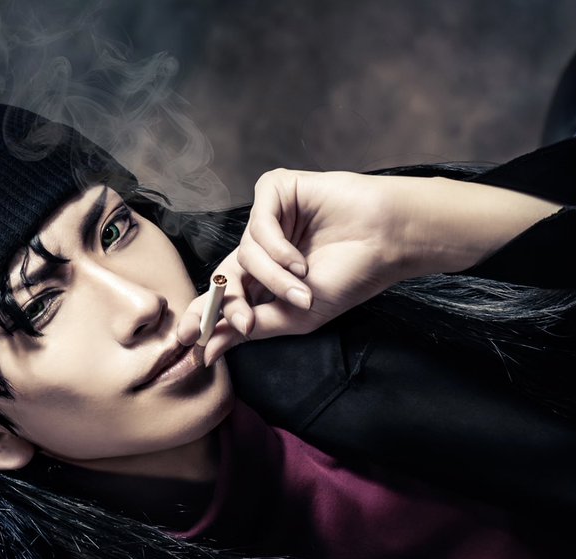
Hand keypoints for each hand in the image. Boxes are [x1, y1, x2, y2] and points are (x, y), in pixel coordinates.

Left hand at [176, 167, 560, 366]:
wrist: (386, 242)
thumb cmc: (349, 278)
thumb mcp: (296, 317)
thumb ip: (251, 328)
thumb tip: (207, 349)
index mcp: (266, 279)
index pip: (225, 297)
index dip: (205, 318)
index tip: (189, 343)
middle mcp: (262, 248)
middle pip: (223, 275)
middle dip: (227, 301)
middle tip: (240, 320)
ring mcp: (268, 219)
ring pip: (243, 255)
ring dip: (272, 278)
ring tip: (302, 287)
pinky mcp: (276, 192)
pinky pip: (256, 224)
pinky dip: (276, 248)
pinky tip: (299, 261)